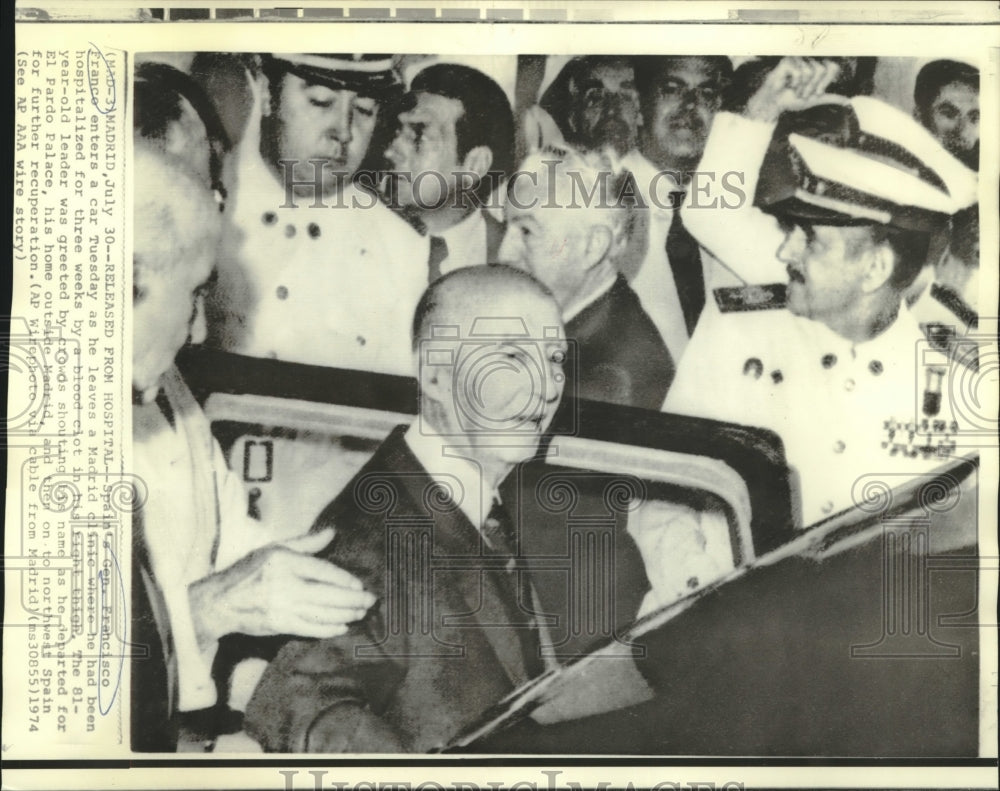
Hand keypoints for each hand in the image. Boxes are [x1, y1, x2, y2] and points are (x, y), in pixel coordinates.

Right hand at [189, 528, 375, 646]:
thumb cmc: (250, 570)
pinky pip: (311, 629)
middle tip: (370, 601)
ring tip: (361, 613)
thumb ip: (306, 542)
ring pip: (323, 613)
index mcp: (285, 561)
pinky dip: (329, 629)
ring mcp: (283, 607)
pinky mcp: (280, 625)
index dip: (345, 580)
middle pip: (328, 595)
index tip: (359, 585)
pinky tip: (342, 626)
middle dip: (353, 600)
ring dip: (346, 614)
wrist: (222, 601)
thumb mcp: (275, 548)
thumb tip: (332, 533)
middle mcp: (285, 585)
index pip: (324, 571)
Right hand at [744, 57, 843, 122]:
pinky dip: (794, 83)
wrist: (775, 103)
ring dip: (802, 87)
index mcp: (818, 65)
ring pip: (810, 71)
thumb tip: (848, 101)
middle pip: (822, 70)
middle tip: (802, 92)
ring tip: (794, 89)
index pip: (833, 67)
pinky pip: (799, 72)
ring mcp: (799, 59)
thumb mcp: (815, 99)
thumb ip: (832, 97)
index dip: (825, 82)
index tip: (815, 92)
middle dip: (812, 87)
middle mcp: (810, 59)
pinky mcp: (789, 60)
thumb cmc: (792, 99)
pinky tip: (787, 84)